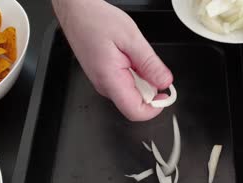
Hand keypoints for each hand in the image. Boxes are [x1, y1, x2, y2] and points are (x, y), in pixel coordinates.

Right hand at [52, 0, 172, 120]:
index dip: (155, 108)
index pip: (135, 112)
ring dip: (143, 81)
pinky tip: (130, 57)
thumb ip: (149, 64)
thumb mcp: (131, 38)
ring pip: (131, 94)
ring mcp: (103, 83)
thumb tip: (164, 82)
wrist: (76, 11)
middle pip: (135, 105)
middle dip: (150, 90)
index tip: (166, 94)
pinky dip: (135, 75)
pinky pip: (125, 84)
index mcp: (110, 79)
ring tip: (137, 57)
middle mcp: (104, 86)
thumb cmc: (96, 20)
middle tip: (152, 66)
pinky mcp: (104, 77)